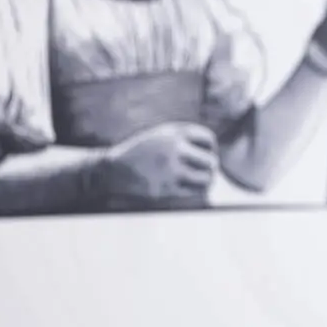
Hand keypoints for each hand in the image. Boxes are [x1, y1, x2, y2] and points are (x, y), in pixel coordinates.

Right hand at [101, 122, 218, 197]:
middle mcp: (174, 149)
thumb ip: (185, 138)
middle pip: (210, 161)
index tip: (206, 154)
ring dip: (206, 181)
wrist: (112, 170)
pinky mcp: (165, 189)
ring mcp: (170, 170)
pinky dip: (196, 193)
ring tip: (203, 181)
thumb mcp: (161, 135)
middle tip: (206, 171)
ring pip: (206, 179)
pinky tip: (192, 190)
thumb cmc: (141, 152)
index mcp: (173, 132)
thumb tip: (214, 151)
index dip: (211, 148)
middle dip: (210, 167)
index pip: (207, 139)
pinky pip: (194, 193)